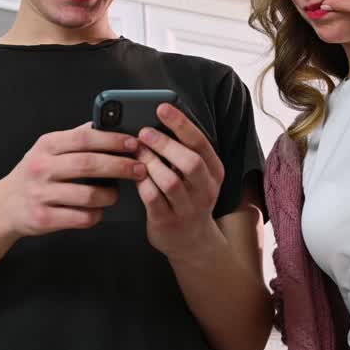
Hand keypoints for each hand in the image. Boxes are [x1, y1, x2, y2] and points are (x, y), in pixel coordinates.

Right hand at [0, 123, 145, 237]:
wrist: (4, 206)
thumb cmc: (34, 174)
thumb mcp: (48, 149)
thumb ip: (76, 138)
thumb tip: (111, 125)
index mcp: (46, 146)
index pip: (84, 138)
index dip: (112, 140)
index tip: (133, 143)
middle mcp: (41, 168)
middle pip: (89, 165)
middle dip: (120, 166)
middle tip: (140, 168)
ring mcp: (41, 195)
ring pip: (88, 195)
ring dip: (110, 195)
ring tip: (116, 193)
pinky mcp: (44, 219)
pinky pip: (81, 218)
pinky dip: (96, 215)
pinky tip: (98, 210)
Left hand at [134, 104, 225, 261]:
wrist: (192, 242)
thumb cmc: (188, 198)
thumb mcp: (196, 175)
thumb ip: (183, 151)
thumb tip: (156, 120)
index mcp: (214, 172)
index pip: (200, 143)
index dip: (181, 123)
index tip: (162, 107)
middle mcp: (205, 190)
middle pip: (189, 162)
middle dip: (165, 143)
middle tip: (144, 132)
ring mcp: (188, 208)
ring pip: (170, 181)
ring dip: (150, 162)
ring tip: (137, 150)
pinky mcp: (168, 222)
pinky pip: (153, 199)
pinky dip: (142, 182)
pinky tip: (135, 173)